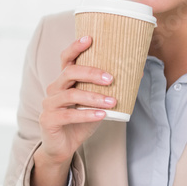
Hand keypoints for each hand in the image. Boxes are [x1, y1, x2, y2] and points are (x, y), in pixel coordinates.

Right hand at [29, 36, 114, 185]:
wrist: (63, 147)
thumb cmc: (81, 120)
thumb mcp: (96, 103)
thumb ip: (109, 89)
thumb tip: (138, 72)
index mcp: (63, 80)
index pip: (66, 59)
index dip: (75, 47)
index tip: (89, 38)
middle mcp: (53, 88)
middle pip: (70, 73)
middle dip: (92, 73)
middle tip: (112, 78)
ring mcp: (49, 104)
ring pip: (71, 95)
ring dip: (94, 97)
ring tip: (112, 101)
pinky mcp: (48, 120)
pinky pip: (68, 115)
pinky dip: (87, 114)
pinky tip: (102, 115)